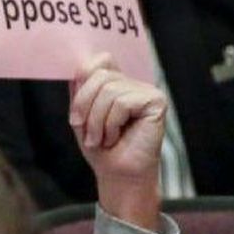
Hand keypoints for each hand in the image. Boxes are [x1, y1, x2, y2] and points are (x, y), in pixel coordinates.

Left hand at [69, 53, 165, 229]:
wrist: (117, 173)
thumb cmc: (100, 147)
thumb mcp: (81, 115)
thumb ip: (79, 90)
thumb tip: (76, 67)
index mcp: (116, 84)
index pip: (100, 60)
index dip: (83, 77)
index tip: (77, 107)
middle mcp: (133, 84)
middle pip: (98, 75)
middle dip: (84, 106)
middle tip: (85, 131)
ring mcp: (146, 91)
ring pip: (108, 90)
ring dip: (96, 120)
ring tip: (100, 138)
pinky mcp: (156, 102)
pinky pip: (122, 102)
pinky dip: (111, 123)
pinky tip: (116, 137)